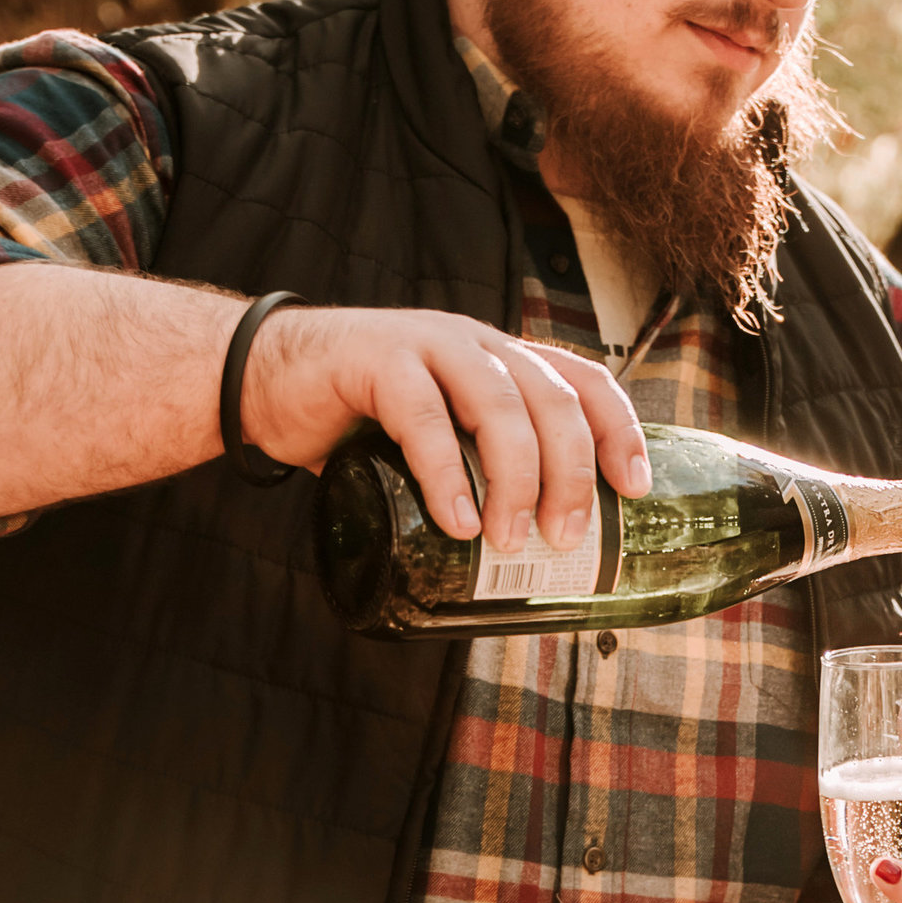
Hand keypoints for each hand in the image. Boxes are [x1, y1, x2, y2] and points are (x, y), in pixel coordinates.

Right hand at [243, 303, 650, 551]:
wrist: (265, 379)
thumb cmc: (359, 419)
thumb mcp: (437, 440)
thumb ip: (477, 471)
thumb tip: (529, 560)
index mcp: (502, 358)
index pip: (584, 382)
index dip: (620, 431)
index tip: (636, 489)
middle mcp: (476, 343)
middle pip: (551, 400)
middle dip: (571, 472)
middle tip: (565, 537)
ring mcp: (429, 344)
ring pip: (499, 403)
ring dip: (516, 478)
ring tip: (511, 540)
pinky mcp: (376, 360)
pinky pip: (423, 416)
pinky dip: (445, 473)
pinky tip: (456, 521)